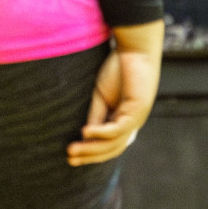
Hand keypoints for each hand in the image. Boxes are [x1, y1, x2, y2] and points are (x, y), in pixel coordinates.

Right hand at [67, 19, 163, 166]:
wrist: (135, 48)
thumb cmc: (119, 68)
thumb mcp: (101, 96)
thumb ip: (96, 115)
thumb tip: (85, 136)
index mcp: (124, 119)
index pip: (109, 145)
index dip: (91, 153)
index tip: (71, 156)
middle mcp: (133, 122)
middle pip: (111, 148)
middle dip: (90, 155)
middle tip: (69, 159)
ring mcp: (137, 118)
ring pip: (113, 142)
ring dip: (92, 148)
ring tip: (72, 149)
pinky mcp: (138, 110)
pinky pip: (117, 128)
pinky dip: (101, 133)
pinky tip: (85, 132)